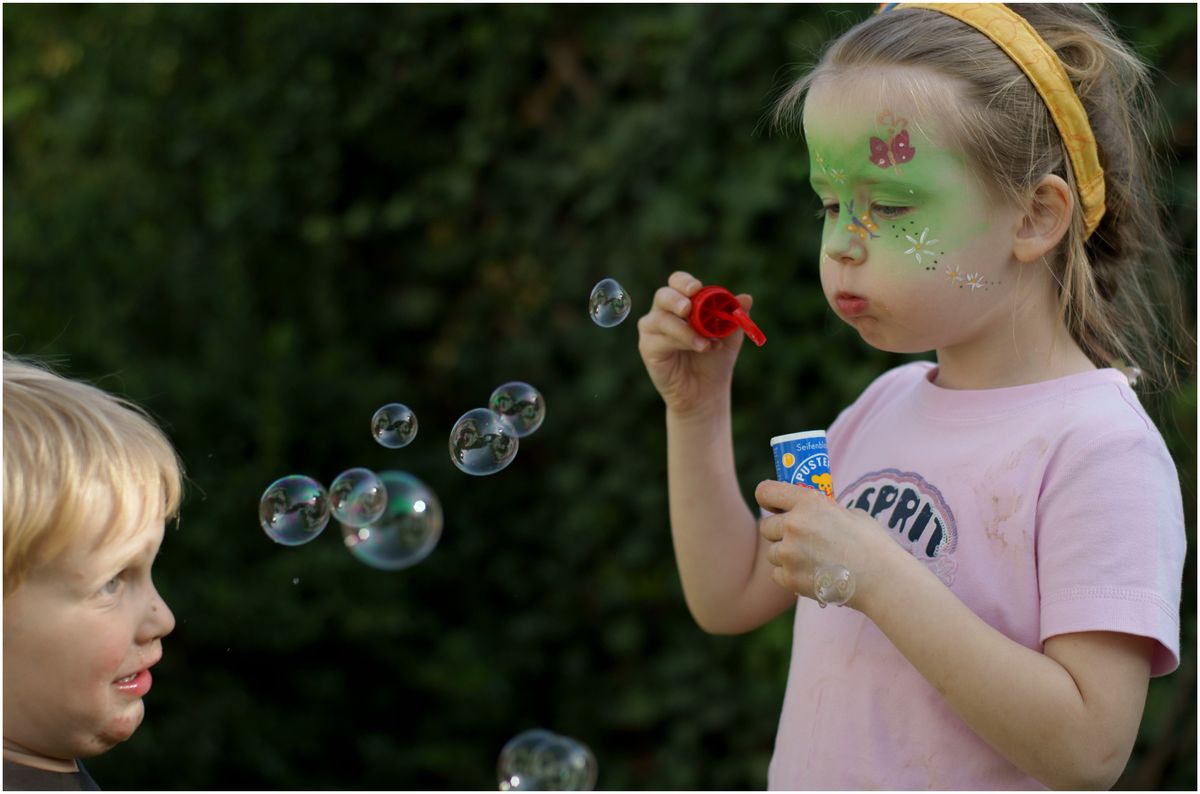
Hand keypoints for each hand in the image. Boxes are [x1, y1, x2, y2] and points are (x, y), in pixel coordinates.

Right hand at [636, 271, 752, 415]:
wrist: (706, 391)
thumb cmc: (715, 360)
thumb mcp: (730, 336)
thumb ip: (736, 316)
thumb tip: (746, 298)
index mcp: (683, 302)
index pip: (678, 282)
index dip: (684, 282)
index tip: (697, 288)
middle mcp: (664, 312)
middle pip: (663, 295)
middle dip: (676, 300)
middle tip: (688, 309)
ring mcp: (653, 329)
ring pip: (662, 319)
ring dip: (685, 330)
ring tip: (706, 344)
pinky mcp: (647, 347)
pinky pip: (659, 339)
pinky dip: (680, 342)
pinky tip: (698, 348)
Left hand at [755, 479, 891, 609]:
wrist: (882, 579)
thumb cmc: (871, 543)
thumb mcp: (848, 513)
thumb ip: (821, 511)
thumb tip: (806, 512)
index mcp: (808, 502)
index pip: (765, 492)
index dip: (768, 499)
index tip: (774, 506)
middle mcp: (794, 525)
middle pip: (766, 526)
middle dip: (779, 532)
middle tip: (800, 539)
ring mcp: (789, 553)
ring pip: (772, 552)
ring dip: (785, 555)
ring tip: (811, 560)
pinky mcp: (790, 578)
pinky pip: (778, 574)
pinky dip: (790, 575)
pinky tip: (812, 574)